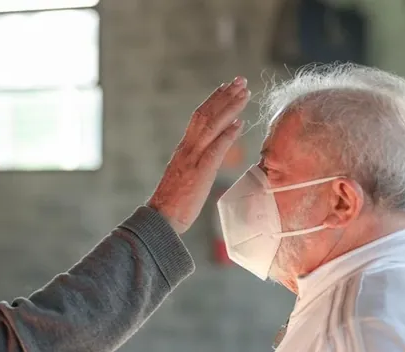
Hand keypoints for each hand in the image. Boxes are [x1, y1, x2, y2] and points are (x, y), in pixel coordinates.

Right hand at [147, 76, 249, 233]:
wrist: (160, 219)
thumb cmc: (173, 203)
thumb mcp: (186, 176)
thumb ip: (196, 163)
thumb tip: (209, 156)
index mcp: (184, 149)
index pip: (199, 117)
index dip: (214, 100)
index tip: (227, 87)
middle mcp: (187, 149)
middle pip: (205, 115)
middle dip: (224, 96)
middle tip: (240, 80)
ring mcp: (192, 159)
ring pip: (211, 126)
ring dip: (229, 108)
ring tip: (244, 93)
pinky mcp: (200, 173)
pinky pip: (214, 150)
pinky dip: (227, 135)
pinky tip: (239, 123)